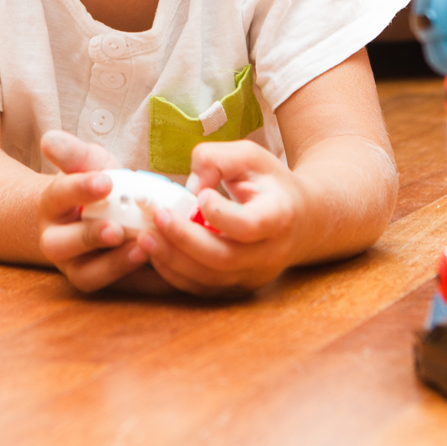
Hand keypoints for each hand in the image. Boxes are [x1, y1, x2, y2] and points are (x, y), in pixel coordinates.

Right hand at [37, 129, 146, 291]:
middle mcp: (56, 240)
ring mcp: (76, 266)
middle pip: (61, 244)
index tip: (106, 181)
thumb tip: (49, 140)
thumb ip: (74, 154)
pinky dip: (142, 283)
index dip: (80, 189)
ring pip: (87, 274)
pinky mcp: (105, 283)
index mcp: (51, 205)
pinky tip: (166, 271)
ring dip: (115, 265)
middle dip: (90, 237)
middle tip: (116, 228)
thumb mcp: (88, 164)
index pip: (59, 195)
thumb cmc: (96, 186)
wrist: (95, 216)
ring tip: (143, 249)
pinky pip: (120, 290)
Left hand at [136, 139, 303, 294]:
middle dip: (185, 239)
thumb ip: (218, 159)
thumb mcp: (250, 157)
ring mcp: (254, 275)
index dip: (221, 215)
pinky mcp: (238, 287)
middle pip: (224, 258)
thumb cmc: (270, 184)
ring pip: (210, 278)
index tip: (200, 195)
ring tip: (146, 236)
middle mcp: (270, 253)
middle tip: (157, 217)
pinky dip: (175, 273)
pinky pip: (204, 288)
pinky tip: (157, 252)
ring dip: (173, 259)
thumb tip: (191, 186)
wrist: (301, 220)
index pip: (250, 226)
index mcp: (279, 216)